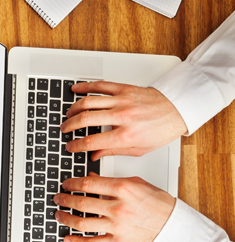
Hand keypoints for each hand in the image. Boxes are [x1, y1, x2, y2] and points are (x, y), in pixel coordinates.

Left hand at [53, 173, 175, 241]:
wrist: (171, 225)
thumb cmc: (157, 203)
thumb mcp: (136, 183)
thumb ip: (112, 181)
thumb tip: (92, 178)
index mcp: (123, 189)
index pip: (89, 184)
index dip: (72, 184)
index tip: (66, 184)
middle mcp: (118, 208)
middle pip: (82, 203)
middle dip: (65, 200)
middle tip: (58, 198)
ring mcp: (116, 226)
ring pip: (83, 223)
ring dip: (66, 218)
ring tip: (58, 214)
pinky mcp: (117, 241)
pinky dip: (77, 241)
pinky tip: (67, 238)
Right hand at [61, 81, 187, 159]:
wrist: (178, 110)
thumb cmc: (161, 129)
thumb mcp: (139, 149)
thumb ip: (113, 152)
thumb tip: (95, 155)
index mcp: (126, 135)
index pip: (92, 141)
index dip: (77, 145)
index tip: (71, 146)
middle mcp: (123, 116)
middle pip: (86, 119)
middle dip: (69, 126)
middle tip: (64, 130)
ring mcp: (122, 100)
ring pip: (89, 101)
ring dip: (73, 109)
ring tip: (68, 115)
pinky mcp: (124, 89)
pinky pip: (100, 85)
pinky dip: (85, 86)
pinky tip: (76, 89)